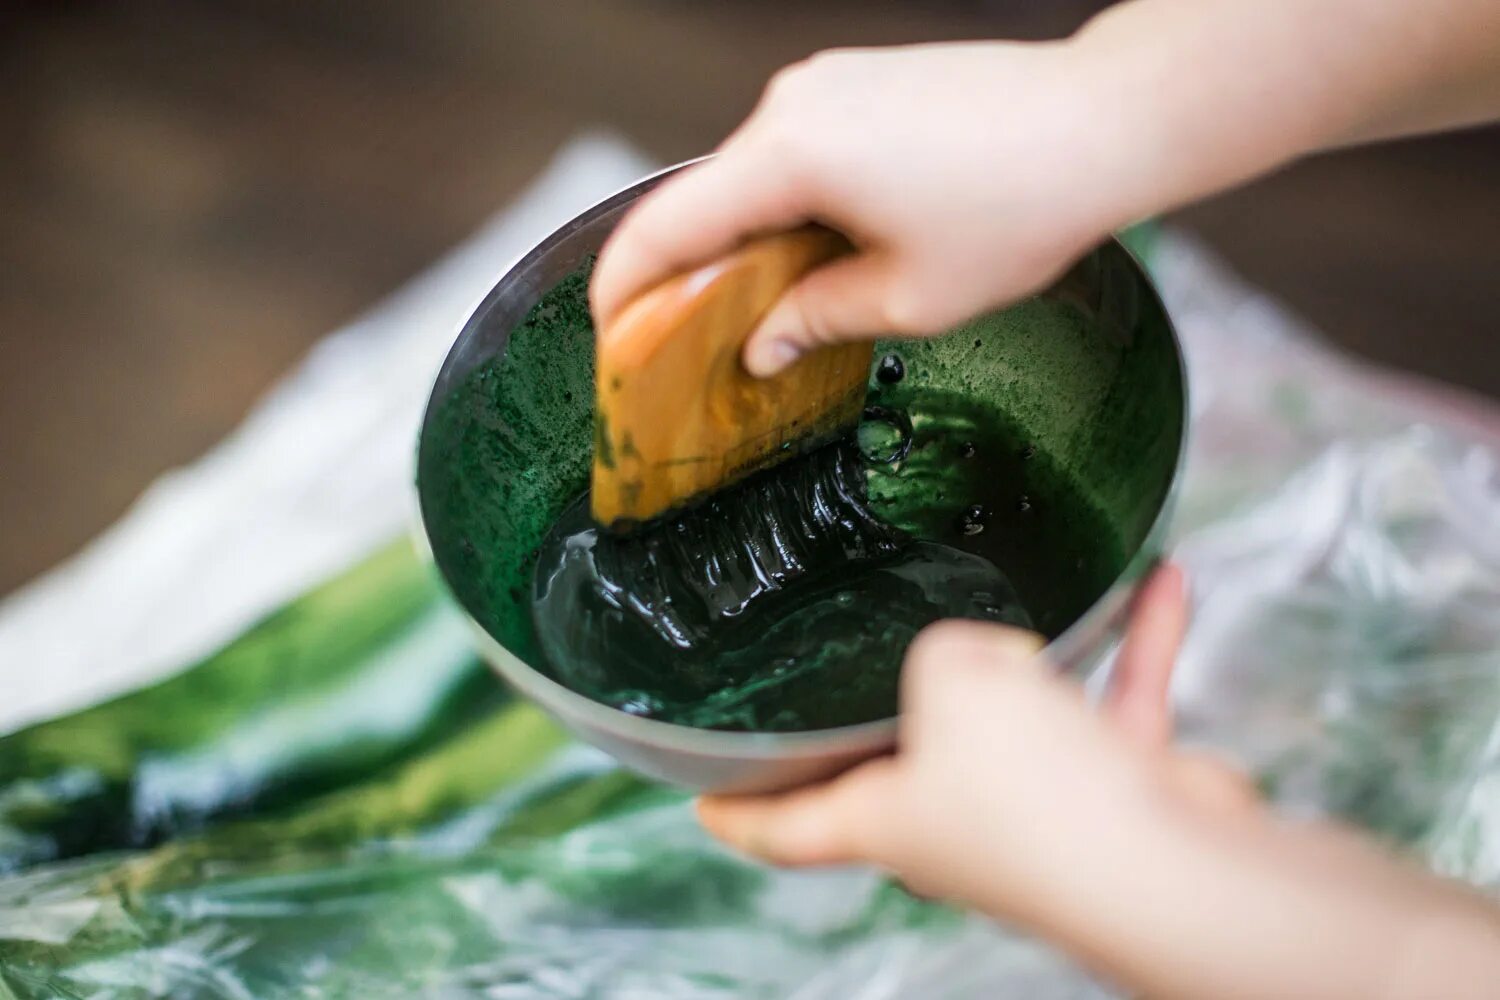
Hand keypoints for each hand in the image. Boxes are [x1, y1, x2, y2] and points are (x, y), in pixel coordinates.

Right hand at [590, 41, 1141, 376]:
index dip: (623, 283)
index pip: (667, 224)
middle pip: (705, 198)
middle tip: (688, 340)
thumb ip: (814, 320)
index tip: (606, 328)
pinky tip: (822, 252)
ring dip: (747, 238)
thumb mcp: (910, 297)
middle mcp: (794, 104)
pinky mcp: (858, 81)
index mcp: (792, 155)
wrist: (1105, 120)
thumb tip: (762, 345)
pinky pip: (794, 150)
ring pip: (751, 175)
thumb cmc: (1023, 203)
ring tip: (771, 307)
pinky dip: (787, 204)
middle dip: (688, 271)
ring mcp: (827, 83)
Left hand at [697, 564, 1246, 923]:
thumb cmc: (1039, 797)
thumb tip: (982, 659)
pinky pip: (1115, 703)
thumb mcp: (947, 682)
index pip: (781, 829)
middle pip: (902, 762)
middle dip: (897, 705)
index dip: (735, 814)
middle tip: (871, 651)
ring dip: (1043, 651)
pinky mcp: (1113, 794)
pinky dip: (1134, 645)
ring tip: (1045, 586)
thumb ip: (938, 650)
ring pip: (1024, 716)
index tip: (698, 799)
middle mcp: (956, 825)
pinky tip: (1161, 582)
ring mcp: (1038, 813)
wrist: (1173, 868)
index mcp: (885, 821)